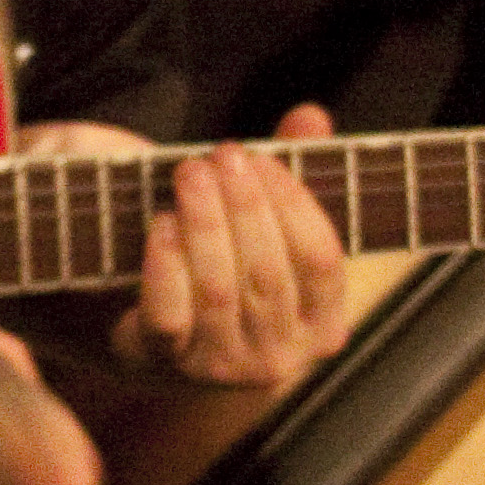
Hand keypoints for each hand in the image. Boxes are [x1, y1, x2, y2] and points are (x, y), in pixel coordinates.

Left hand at [77, 105, 346, 389]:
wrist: (165, 340)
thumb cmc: (232, 269)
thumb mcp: (271, 224)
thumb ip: (295, 170)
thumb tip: (309, 116)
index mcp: (323, 326)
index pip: (321, 260)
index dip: (293, 203)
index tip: (263, 158)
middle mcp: (281, 358)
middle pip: (267, 273)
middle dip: (243, 205)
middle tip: (220, 155)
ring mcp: (224, 367)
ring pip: (218, 290)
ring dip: (203, 223)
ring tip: (190, 174)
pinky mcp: (168, 365)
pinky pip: (168, 316)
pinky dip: (164, 265)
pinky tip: (161, 223)